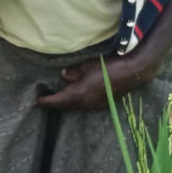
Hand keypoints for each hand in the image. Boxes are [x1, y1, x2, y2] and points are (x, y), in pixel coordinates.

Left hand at [36, 50, 162, 110]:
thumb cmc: (108, 66)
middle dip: (56, 104)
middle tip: (47, 100)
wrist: (133, 72)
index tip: (38, 101)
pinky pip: (87, 105)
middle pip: (67, 106)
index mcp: (79, 93)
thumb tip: (63, 76)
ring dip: (68, 103)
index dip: (47, 101)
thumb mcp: (87, 66)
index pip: (59, 101)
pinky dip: (79, 102)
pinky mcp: (105, 103)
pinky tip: (79, 97)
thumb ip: (74, 72)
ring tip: (61, 98)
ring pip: (78, 106)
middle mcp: (87, 103)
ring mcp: (97, 105)